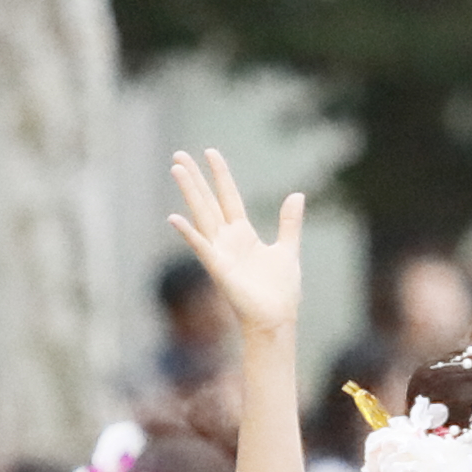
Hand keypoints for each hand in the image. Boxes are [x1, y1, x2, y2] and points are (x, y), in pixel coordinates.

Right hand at [166, 150, 305, 342]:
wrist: (277, 318)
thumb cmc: (280, 290)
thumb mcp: (288, 249)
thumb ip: (289, 222)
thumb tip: (297, 194)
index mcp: (243, 234)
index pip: (229, 197)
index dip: (220, 175)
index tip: (210, 152)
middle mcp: (227, 239)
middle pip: (208, 201)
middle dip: (195, 178)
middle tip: (179, 154)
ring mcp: (220, 252)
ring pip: (202, 215)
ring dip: (189, 193)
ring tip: (176, 169)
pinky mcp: (218, 268)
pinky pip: (201, 247)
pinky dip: (188, 233)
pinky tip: (173, 218)